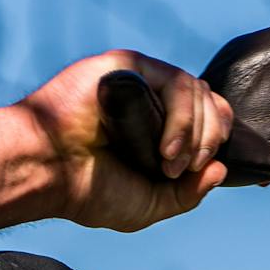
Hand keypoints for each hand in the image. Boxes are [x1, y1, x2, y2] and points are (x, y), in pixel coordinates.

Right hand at [17, 50, 232, 231]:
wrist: (47, 172)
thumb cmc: (89, 190)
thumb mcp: (151, 204)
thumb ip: (188, 193)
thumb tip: (221, 170)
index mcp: (160, 126)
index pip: (210, 118)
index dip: (220, 137)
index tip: (210, 166)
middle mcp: (154, 100)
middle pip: (211, 102)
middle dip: (210, 140)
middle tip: (183, 169)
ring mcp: (142, 80)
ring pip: (198, 92)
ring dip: (195, 133)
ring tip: (169, 163)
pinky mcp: (129, 65)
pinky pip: (176, 82)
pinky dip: (181, 119)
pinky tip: (164, 147)